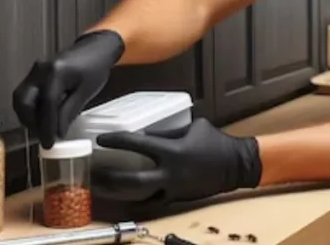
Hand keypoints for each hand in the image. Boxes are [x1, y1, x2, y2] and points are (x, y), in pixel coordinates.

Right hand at [12, 30, 124, 148]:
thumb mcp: (86, 92)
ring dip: (28, 117)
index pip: (46, 104)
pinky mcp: (34, 76)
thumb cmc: (94, 68)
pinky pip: (24, 95)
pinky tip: (42, 119)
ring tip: (43, 130)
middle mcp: (40, 71)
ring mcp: (34, 72)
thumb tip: (57, 133)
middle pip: (24, 101)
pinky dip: (29, 110)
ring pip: (20, 99)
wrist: (94, 49)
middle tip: (44, 137)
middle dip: (31, 123)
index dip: (46, 126)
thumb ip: (69, 112)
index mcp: (56, 72)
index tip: (49, 143)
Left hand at [91, 118, 262, 204]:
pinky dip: (138, 201)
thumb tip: (146, 131)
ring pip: (139, 196)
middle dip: (110, 177)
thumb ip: (168, 131)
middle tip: (93, 173)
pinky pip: (153, 202)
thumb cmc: (215, 141)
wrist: (236, 165)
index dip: (117, 140)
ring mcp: (173, 189)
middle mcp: (170, 173)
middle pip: (132, 180)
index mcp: (172, 151)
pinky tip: (124, 199)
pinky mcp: (177, 198)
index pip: (138, 144)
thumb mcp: (192, 127)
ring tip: (101, 188)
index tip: (101, 139)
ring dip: (118, 193)